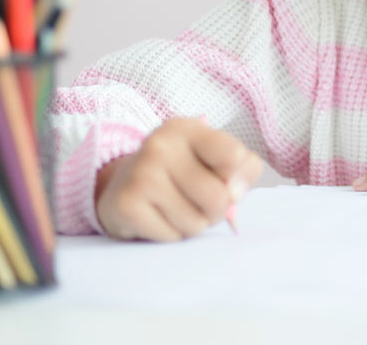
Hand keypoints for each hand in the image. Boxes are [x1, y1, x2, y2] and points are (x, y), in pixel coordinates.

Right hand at [94, 116, 264, 240]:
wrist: (123, 185)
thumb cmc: (182, 171)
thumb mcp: (215, 158)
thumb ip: (243, 168)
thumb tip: (235, 193)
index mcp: (187, 129)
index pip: (234, 156)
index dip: (238, 178)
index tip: (226, 179)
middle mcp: (161, 146)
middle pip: (219, 197)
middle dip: (217, 210)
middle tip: (200, 201)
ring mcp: (141, 174)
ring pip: (197, 222)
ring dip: (194, 224)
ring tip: (177, 208)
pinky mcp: (125, 204)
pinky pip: (172, 236)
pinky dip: (172, 234)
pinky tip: (159, 217)